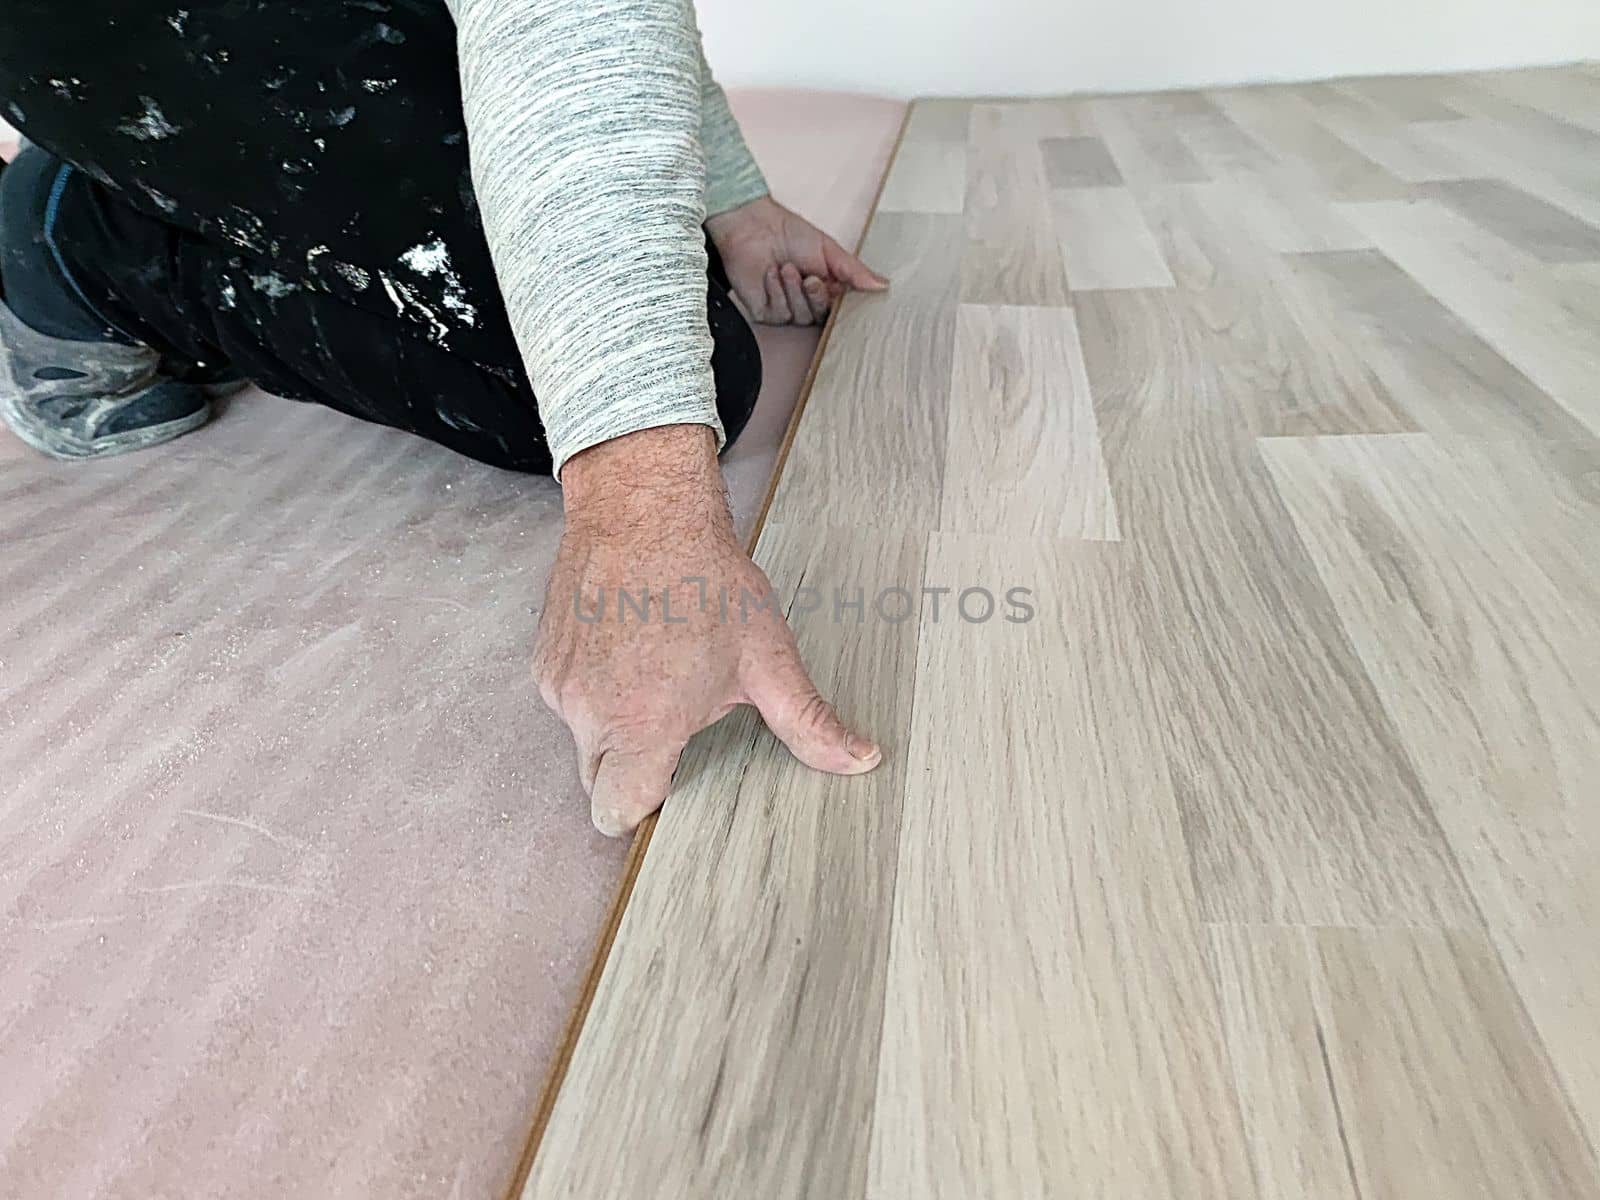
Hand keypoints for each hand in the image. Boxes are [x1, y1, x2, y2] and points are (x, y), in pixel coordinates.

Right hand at [535, 425, 882, 835]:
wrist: (643, 509)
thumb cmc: (704, 579)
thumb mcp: (767, 656)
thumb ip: (808, 721)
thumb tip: (859, 759)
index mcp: (644, 725)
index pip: (618, 811)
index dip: (648, 802)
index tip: (673, 776)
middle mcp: (591, 713)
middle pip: (598, 781)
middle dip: (633, 766)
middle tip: (675, 715)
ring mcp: (560, 686)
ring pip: (583, 737)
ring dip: (613, 722)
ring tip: (655, 669)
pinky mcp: (544, 660)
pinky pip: (566, 698)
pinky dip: (593, 687)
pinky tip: (628, 648)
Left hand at [706, 195, 887, 325]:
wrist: (753, 227)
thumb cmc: (787, 232)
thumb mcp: (829, 249)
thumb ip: (855, 271)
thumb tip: (882, 284)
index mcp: (825, 287)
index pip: (840, 308)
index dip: (839, 302)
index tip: (837, 287)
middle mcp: (807, 301)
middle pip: (821, 316)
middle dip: (815, 296)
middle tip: (810, 277)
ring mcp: (786, 309)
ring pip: (801, 317)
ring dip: (794, 291)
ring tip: (786, 268)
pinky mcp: (765, 313)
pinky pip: (780, 314)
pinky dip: (776, 292)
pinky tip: (771, 274)